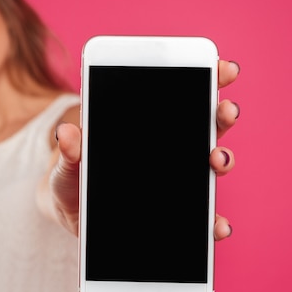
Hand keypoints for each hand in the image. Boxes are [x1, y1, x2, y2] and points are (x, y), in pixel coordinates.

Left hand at [51, 59, 240, 238]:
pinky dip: (214, 222)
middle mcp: (171, 151)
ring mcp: (177, 182)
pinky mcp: (176, 215)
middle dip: (221, 115)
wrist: (73, 216)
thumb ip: (71, 151)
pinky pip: (201, 217)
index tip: (221, 67)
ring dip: (222, 160)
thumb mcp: (68, 163)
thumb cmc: (74, 179)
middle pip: (206, 127)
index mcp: (148, 129)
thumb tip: (65, 133)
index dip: (206, 78)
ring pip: (210, 166)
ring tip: (218, 160)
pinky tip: (217, 225)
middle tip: (225, 110)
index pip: (183, 97)